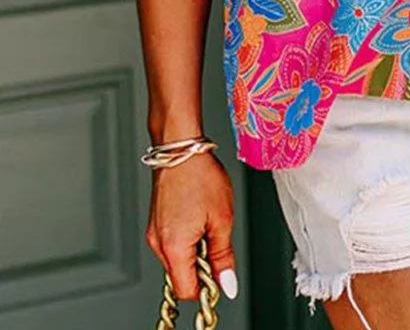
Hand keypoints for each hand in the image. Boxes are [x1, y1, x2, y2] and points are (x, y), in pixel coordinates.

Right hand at [145, 153, 237, 301]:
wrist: (181, 148)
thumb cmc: (199, 175)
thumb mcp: (222, 218)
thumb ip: (223, 256)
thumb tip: (226, 283)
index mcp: (174, 247)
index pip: (187, 290)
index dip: (206, 288)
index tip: (220, 276)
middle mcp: (158, 244)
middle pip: (180, 276)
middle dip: (201, 267)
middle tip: (216, 240)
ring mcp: (154, 233)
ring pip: (176, 260)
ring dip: (194, 251)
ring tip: (207, 223)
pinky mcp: (155, 223)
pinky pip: (171, 244)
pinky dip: (186, 239)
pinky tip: (196, 217)